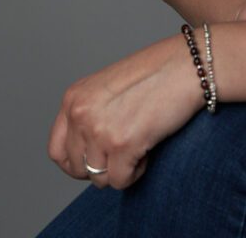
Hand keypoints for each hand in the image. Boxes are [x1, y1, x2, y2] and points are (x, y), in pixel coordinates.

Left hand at [47, 35, 203, 189]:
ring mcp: (99, 129)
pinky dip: (137, 172)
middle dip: (103, 166)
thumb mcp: (109, 87)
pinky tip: (148, 148)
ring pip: (99, 178)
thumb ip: (91, 114)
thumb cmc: (157, 73)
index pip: (57, 150)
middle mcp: (80, 113)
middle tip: (125, 149)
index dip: (76, 163)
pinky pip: (120, 181)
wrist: (188, 65)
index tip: (95, 162)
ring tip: (140, 143)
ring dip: (121, 168)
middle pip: (78, 168)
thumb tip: (87, 154)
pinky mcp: (122, 144)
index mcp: (74, 98)